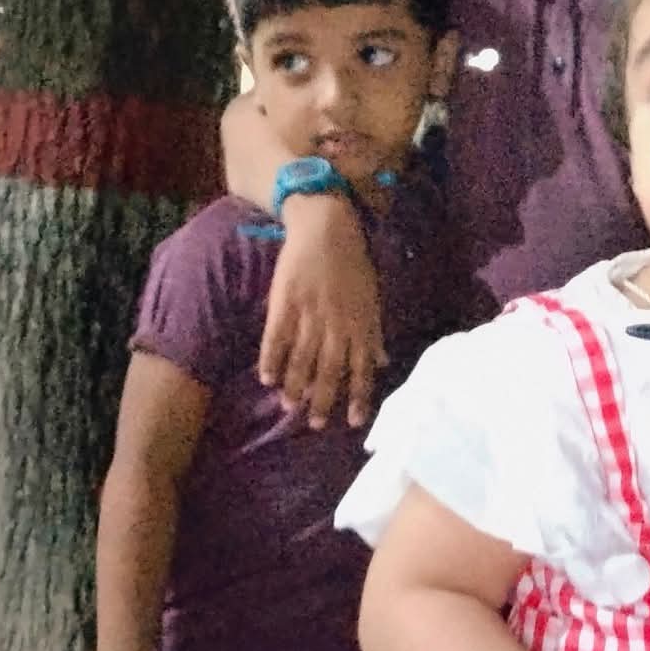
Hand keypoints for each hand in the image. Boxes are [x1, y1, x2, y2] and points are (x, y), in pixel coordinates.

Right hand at [259, 195, 384, 427]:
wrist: (327, 226)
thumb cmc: (352, 263)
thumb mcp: (372, 297)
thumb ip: (374, 332)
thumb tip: (383, 362)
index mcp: (360, 323)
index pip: (361, 367)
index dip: (357, 395)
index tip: (353, 421)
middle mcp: (336, 323)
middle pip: (329, 369)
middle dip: (323, 399)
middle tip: (314, 424)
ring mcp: (309, 314)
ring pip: (301, 358)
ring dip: (295, 386)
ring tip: (289, 408)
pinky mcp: (285, 302)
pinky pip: (276, 337)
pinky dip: (271, 359)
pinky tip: (267, 378)